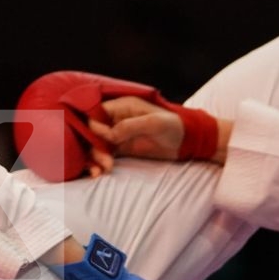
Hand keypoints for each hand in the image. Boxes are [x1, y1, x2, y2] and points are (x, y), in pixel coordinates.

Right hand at [14, 71, 219, 180]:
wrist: (188, 142)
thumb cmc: (174, 126)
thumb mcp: (155, 123)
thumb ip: (131, 126)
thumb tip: (108, 134)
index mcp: (121, 106)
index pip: (96, 113)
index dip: (90, 126)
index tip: (95, 140)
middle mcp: (115, 119)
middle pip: (90, 131)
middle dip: (90, 146)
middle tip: (101, 160)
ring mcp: (117, 135)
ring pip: (94, 145)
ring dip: (93, 158)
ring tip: (101, 170)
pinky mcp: (120, 149)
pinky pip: (102, 156)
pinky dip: (97, 164)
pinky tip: (97, 173)